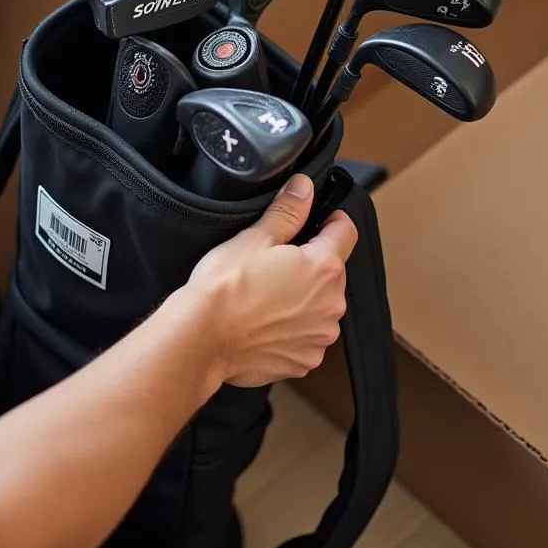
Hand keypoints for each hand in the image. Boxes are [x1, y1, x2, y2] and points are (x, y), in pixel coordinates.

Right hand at [185, 174, 357, 387]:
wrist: (201, 338)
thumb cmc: (225, 288)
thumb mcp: (256, 237)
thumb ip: (289, 210)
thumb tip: (304, 187)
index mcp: (324, 268)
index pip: (346, 231)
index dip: (332, 220)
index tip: (319, 219)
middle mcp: (331, 305)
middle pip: (333, 271)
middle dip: (311, 264)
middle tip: (276, 262)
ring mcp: (319, 336)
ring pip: (320, 305)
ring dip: (304, 298)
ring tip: (267, 295)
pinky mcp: (304, 360)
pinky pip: (306, 336)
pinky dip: (291, 328)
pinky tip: (265, 321)